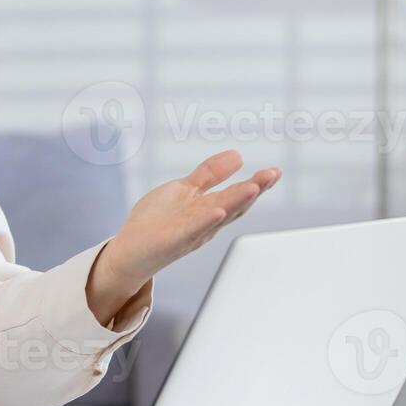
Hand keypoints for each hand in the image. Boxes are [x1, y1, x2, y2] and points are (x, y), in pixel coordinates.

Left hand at [86, 150, 280, 324]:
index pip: (237, 195)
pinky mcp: (174, 240)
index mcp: (209, 209)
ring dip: (236, 202)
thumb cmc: (157, 221)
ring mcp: (191, 231)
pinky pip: (192, 230)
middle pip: (234, 204)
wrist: (130, 251)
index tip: (275, 171)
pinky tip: (218, 211)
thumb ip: (209, 174)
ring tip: (254, 187)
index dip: (257, 184)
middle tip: (272, 175)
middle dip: (254, 189)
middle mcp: (205, 222)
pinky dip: (206, 221)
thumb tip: (238, 155)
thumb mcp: (185, 189)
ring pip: (218, 216)